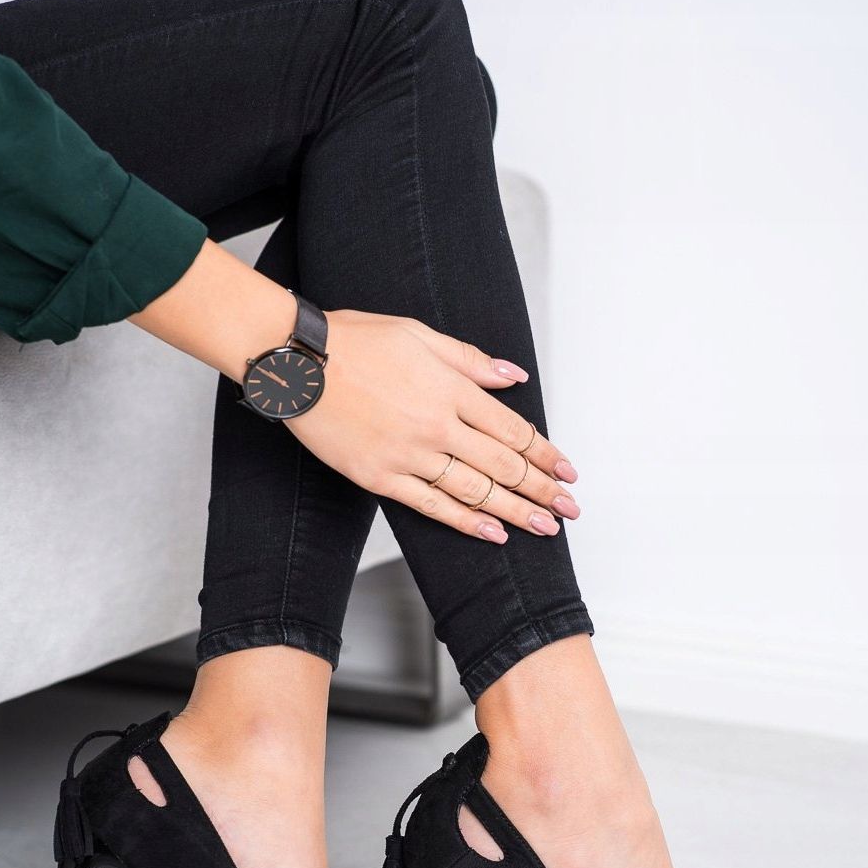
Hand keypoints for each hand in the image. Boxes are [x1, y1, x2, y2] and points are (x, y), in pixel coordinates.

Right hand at [285, 310, 578, 542]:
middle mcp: (437, 425)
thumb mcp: (418, 334)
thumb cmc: (353, 341)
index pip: (513, 429)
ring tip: (545, 527)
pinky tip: (492, 533)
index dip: (545, 453)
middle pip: (504, 464)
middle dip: (544, 489)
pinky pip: (431, 505)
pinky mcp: (379, 476)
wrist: (296, 361)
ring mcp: (408, 455)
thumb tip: (513, 376)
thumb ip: (470, 361)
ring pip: (475, 490)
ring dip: (516, 511)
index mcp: (450, 388)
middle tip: (570, 508)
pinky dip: (465, 521)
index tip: (568, 471)